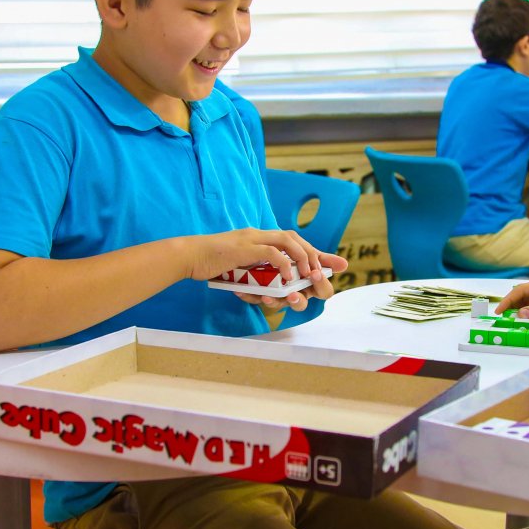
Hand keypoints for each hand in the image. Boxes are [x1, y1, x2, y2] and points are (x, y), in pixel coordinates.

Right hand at [186, 228, 347, 307]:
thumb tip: (273, 292)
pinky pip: (270, 253)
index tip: (339, 265)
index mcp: (262, 240)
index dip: (319, 253)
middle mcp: (261, 236)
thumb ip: (258, 275)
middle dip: (317, 257)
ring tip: (309, 276)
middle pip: (297, 241)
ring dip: (303, 259)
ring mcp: (253, 240)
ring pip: (288, 242)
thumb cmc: (212, 266)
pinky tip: (287, 278)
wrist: (189, 257)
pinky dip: (282, 264)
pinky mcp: (244, 248)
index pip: (296, 243)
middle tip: (324, 275)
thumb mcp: (240, 270)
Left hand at [238, 250, 347, 312]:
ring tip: (266, 295)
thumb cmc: (291, 258)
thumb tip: (345, 264)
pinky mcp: (260, 296)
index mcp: (310, 285)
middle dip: (297, 300)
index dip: (320, 285)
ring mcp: (278, 297)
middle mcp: (296, 294)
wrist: (262, 254)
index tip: (314, 274)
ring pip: (279, 305)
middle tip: (291, 293)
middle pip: (302, 304)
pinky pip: (255, 299)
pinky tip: (242, 290)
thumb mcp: (305, 256)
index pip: (324, 292)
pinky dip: (250, 295)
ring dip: (274, 301)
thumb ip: (322, 259)